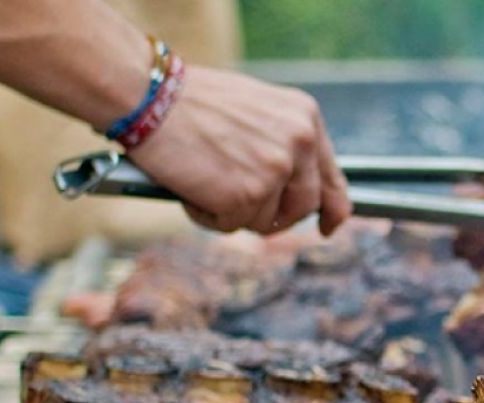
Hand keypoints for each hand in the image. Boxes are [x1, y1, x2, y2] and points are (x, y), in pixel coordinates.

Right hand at [127, 65, 351, 235]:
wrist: (151, 95)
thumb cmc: (191, 101)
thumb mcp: (256, 111)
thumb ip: (282, 144)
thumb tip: (291, 188)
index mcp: (305, 118)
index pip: (332, 177)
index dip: (332, 208)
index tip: (328, 226)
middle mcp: (299, 143)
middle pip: (303, 207)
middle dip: (274, 216)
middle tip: (240, 206)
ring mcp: (275, 171)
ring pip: (264, 220)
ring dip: (233, 212)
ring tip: (205, 179)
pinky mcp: (247, 195)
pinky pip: (230, 226)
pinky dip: (206, 215)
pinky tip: (191, 187)